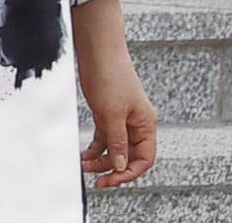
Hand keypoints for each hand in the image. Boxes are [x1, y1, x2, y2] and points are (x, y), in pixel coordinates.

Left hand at [74, 0, 156, 188]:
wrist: (97, 51)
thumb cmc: (111, 75)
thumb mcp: (113, 113)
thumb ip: (118, 141)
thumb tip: (121, 166)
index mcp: (146, 124)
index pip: (144, 158)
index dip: (130, 172)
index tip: (112, 180)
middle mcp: (136, 124)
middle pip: (129, 156)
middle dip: (113, 169)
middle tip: (96, 180)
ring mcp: (121, 119)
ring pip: (114, 149)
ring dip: (101, 160)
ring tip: (85, 167)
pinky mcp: (107, 114)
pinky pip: (104, 138)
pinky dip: (95, 148)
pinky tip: (85, 156)